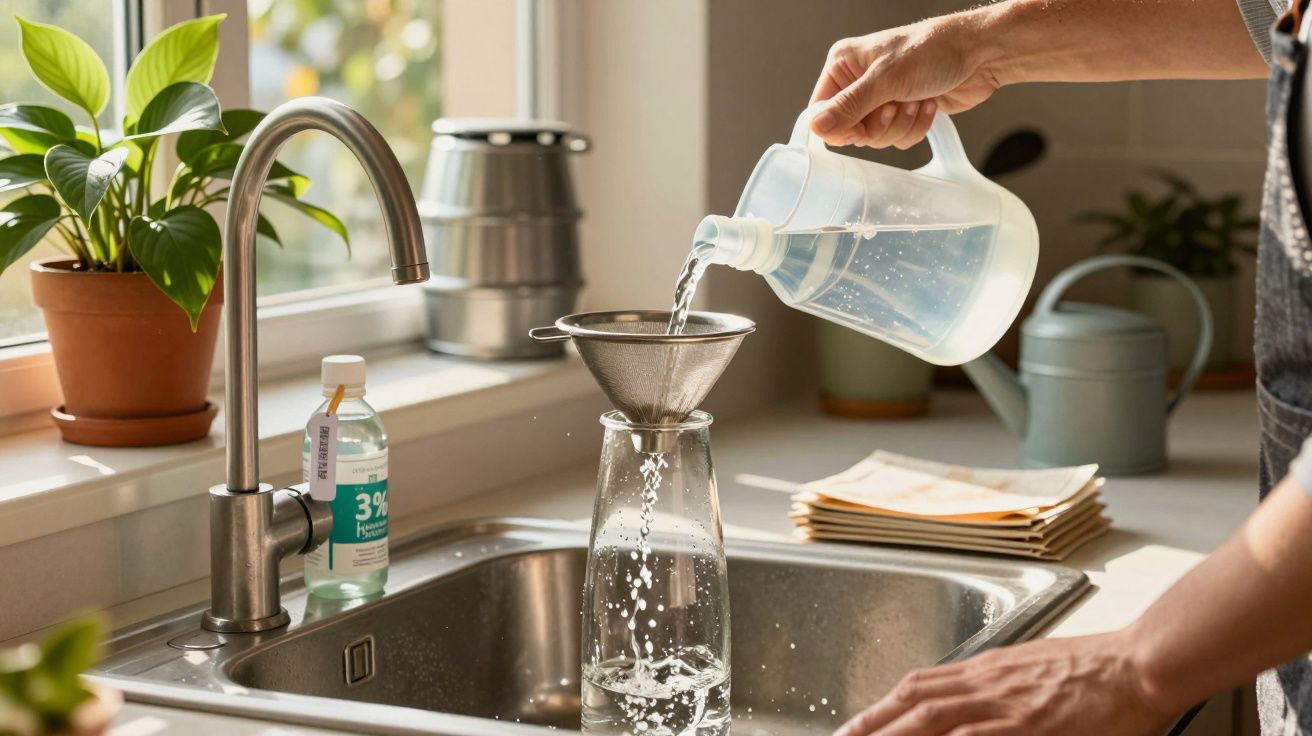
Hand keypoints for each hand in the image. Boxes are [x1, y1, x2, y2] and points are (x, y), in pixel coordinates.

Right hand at [809, 14, 1001, 149]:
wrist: (979, 55)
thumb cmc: (932, 51)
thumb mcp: (885, 80)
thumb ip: (849, 107)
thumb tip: (817, 128)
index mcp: (844, 65)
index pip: (821, 109)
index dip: (840, 126)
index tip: (859, 128)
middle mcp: (859, 82)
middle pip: (850, 129)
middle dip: (879, 124)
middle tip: (896, 104)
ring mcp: (882, 98)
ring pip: (876, 137)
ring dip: (901, 125)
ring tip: (916, 99)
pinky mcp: (903, 112)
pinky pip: (897, 139)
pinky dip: (915, 127)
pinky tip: (927, 104)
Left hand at [834, 633, 1177, 735]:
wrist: (1139, 662)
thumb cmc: (1098, 670)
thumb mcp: (1035, 672)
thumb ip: (1002, 689)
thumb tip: (976, 706)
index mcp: (990, 670)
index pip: (921, 684)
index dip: (885, 704)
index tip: (861, 721)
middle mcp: (988, 682)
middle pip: (915, 700)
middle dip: (874, 722)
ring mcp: (1005, 703)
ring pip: (932, 716)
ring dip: (893, 731)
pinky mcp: (1027, 722)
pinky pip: (975, 735)